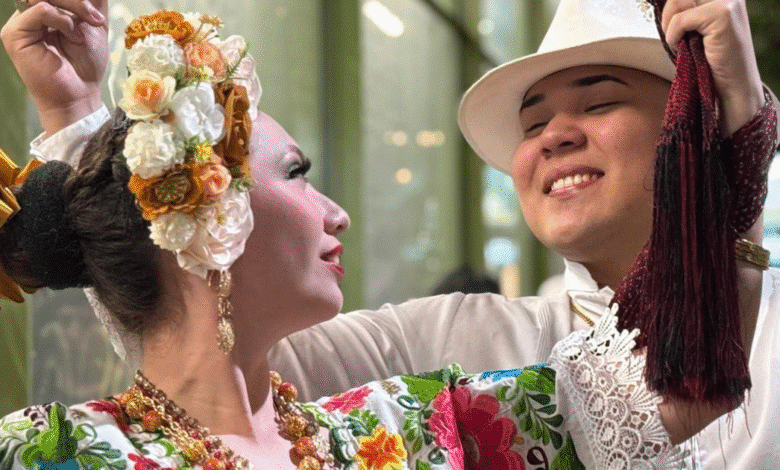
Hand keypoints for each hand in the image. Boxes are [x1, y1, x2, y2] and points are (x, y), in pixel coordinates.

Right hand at [1, 0, 107, 135]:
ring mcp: (21, 22)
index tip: (96, 13)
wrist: (80, 93)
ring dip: (72, 5)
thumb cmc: (86, 64)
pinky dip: (60, 18)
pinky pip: (38, 10)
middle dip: (77, 0)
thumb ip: (90, 3)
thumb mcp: (95, 25)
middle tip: (95, 18)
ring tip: (86, 25)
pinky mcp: (14, 33)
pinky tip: (71, 33)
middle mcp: (31, 13)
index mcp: (48, 10)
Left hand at [661, 0, 763, 134]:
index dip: (672, 10)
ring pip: (678, 2)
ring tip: (684, 44)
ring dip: (671, 26)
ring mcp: (728, 2)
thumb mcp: (697, 31)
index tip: (673, 28)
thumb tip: (665, 8)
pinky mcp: (722, 14)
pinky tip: (684, 49)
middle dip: (669, 17)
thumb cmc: (712, 62)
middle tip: (677, 39)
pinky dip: (674, 36)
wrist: (733, 86)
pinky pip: (680, 20)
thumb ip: (686, 14)